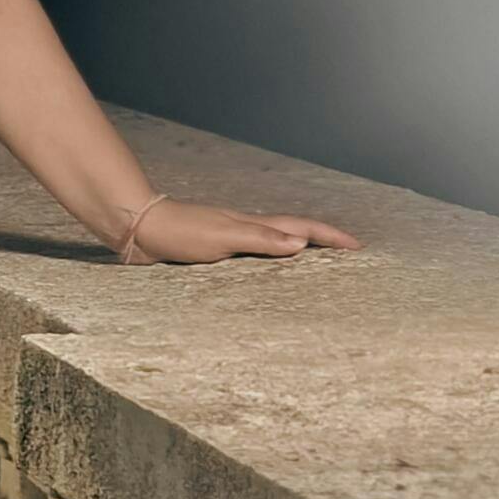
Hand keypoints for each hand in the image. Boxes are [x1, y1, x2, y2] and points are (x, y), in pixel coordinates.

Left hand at [118, 197, 361, 265]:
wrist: (140, 229)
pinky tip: (269, 274)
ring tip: (321, 264)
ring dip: (300, 251)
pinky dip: (272, 262)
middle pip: (295, 232)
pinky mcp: (215, 251)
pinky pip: (256, 257)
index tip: (358, 246)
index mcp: (254, 224)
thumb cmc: (180, 231)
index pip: (302, 228)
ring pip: (276, 244)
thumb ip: (261, 239)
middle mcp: (247, 229)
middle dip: (324, 241)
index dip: (330, 237)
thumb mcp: (223, 236)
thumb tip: (302, 243)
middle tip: (350, 253)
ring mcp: (232, 239)